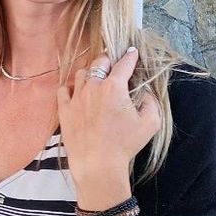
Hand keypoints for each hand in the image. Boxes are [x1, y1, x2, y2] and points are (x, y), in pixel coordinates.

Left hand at [57, 47, 161, 207]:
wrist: (98, 164)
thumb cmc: (125, 144)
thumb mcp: (150, 123)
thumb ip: (151, 102)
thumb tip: (146, 93)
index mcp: (114, 87)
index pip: (124, 64)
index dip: (130, 56)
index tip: (132, 51)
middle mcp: (93, 87)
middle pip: (99, 62)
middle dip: (108, 59)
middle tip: (113, 63)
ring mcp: (76, 97)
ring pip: (81, 73)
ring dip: (90, 72)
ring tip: (96, 78)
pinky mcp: (64, 110)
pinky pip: (63, 90)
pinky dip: (71, 87)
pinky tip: (77, 92)